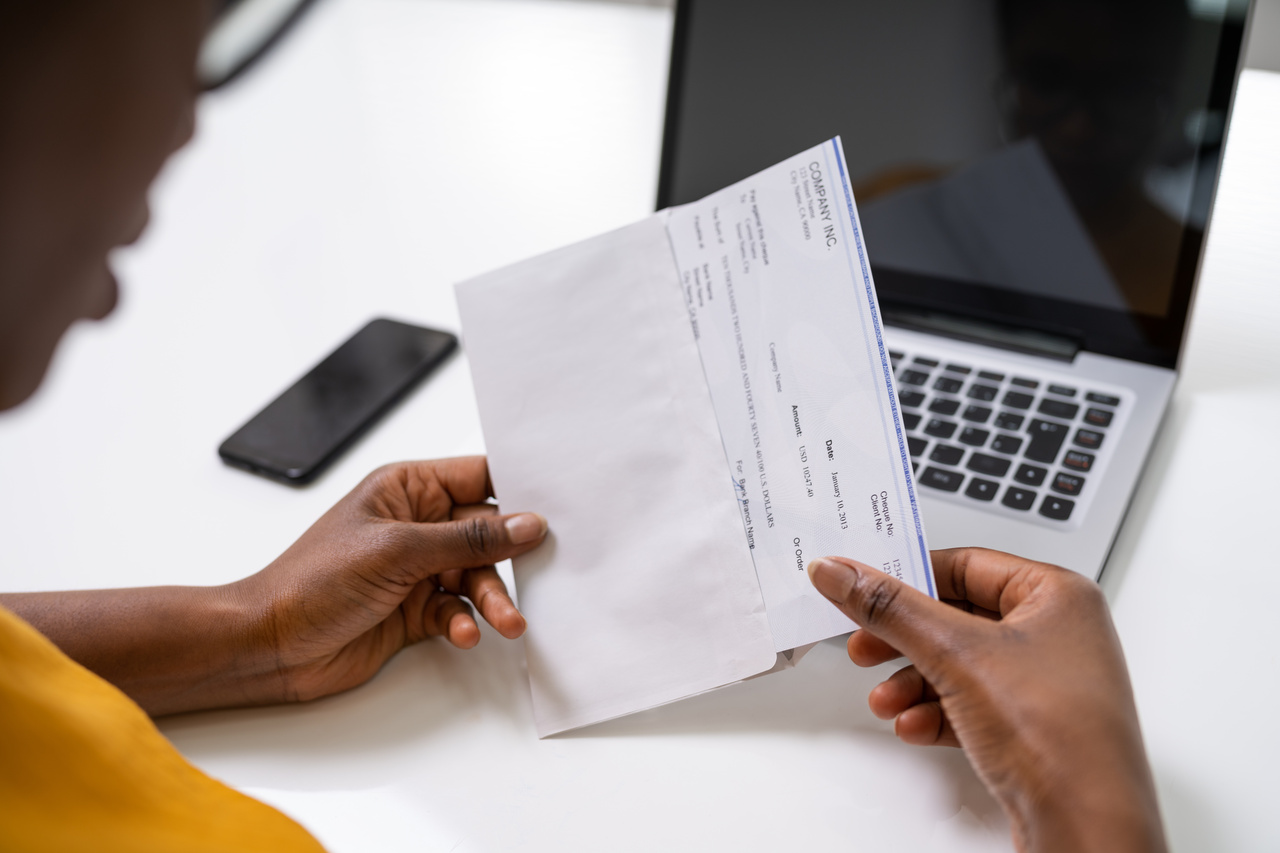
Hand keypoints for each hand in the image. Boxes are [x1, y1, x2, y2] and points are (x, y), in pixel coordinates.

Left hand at [229, 456, 546, 703]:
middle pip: (487, 532)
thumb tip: (526, 524)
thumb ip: (468, 539)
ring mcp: (415, 569)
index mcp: (406, 489)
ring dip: (492, 599)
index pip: (478, 478)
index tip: (555, 508)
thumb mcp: (398, 551)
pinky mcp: (415, 610)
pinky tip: (462, 633)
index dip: (518, 491)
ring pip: (477, 577)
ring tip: (504, 621)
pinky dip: (465, 622)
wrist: (270, 645)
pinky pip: (458, 610)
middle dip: (509, 558)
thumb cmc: (311, 582)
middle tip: (537, 575)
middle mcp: (415, 525)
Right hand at [807, 548, 1165, 852]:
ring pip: (960, 666)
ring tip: (887, 700)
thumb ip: (890, 608)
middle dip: (905, 640)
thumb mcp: (955, 654)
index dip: (909, 577)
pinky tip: (915, 726)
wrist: (1087, 825)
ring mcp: (1047, 683)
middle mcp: (1058, 634)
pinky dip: (937, 713)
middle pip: (956, 618)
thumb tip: (843, 573)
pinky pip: (972, 705)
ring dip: (915, 683)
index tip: (864, 587)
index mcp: (1058, 595)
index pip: (965, 564)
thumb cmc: (1059, 735)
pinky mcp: (1034, 726)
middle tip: (866, 647)